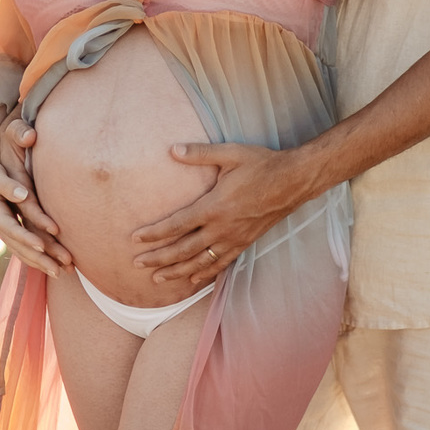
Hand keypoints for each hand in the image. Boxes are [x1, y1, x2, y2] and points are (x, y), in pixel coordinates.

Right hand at [0, 152, 69, 275]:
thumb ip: (6, 185)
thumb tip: (22, 194)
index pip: (11, 229)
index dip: (26, 238)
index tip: (42, 246)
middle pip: (19, 246)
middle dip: (38, 259)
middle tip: (58, 271)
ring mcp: (5, 229)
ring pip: (23, 250)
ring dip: (41, 263)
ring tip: (60, 273)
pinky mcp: (11, 228)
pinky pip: (24, 247)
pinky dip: (37, 257)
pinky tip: (51, 264)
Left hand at [132, 141, 307, 284]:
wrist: (294, 181)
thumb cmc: (261, 165)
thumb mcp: (230, 153)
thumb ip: (199, 153)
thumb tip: (172, 149)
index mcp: (214, 207)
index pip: (176, 225)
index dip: (154, 234)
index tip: (135, 239)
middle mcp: (221, 228)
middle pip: (183, 249)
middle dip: (158, 258)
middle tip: (137, 264)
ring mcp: (234, 239)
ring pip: (200, 262)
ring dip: (176, 271)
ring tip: (157, 278)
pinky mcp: (244, 243)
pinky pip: (220, 263)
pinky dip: (204, 273)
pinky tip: (192, 279)